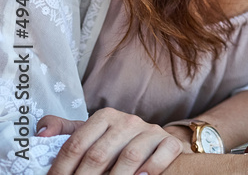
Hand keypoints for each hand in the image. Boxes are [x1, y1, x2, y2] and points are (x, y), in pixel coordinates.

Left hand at [39, 108, 183, 174]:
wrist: (155, 144)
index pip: (76, 144)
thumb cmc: (115, 144)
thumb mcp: (91, 134)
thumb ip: (66, 132)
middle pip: (99, 154)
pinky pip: (162, 154)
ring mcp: (150, 131)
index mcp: (104, 117)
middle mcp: (127, 120)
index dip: (61, 169)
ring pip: (129, 156)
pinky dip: (150, 169)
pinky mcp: (168, 142)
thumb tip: (41, 134)